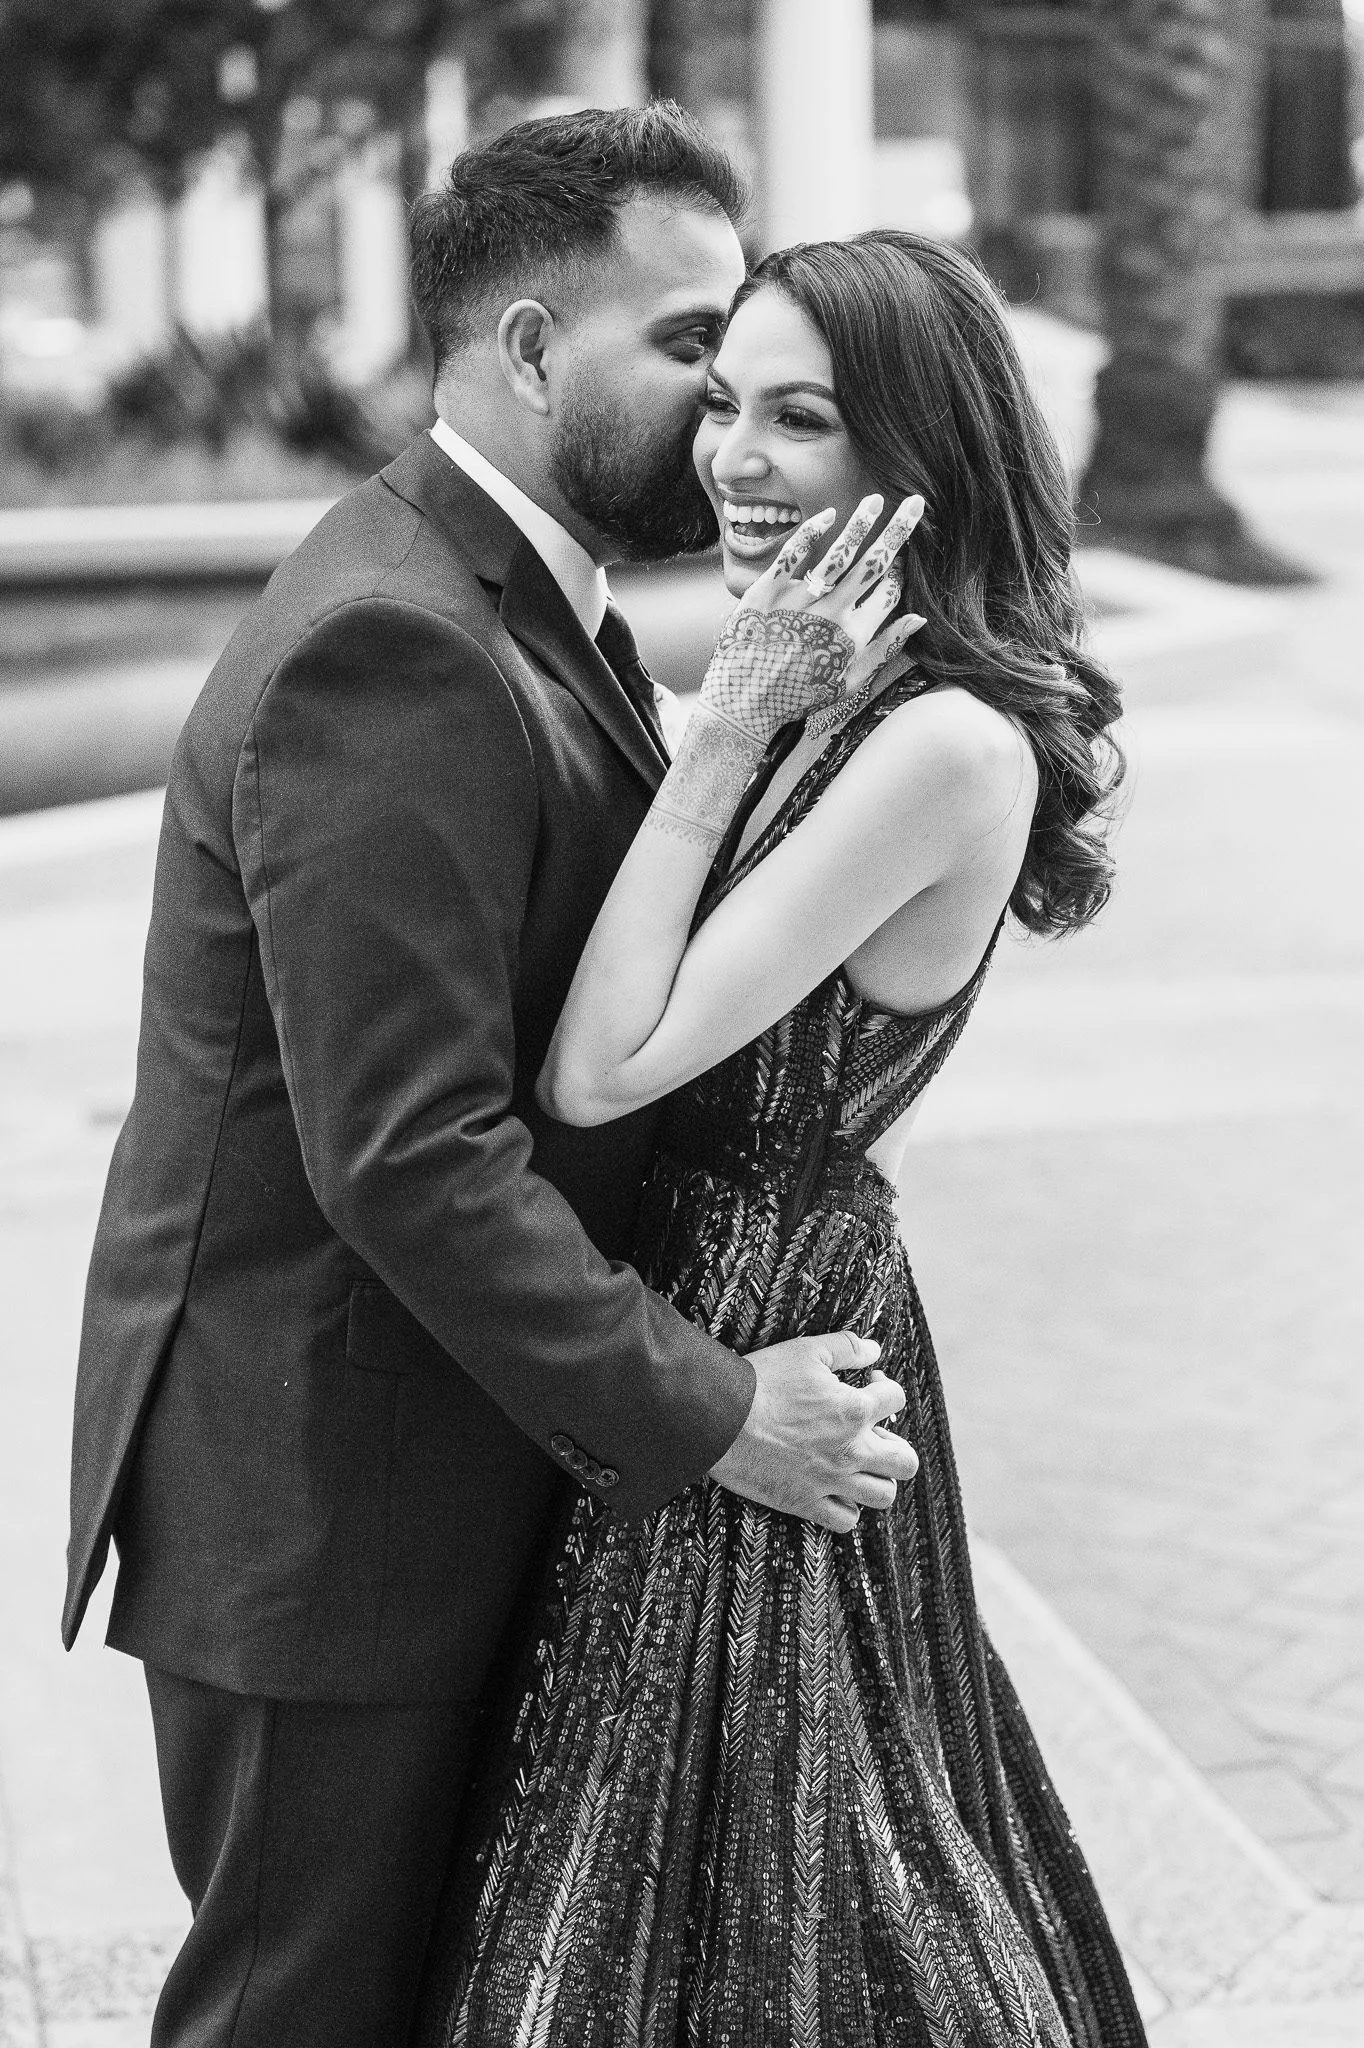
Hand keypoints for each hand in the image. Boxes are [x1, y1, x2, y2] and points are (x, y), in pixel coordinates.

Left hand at [695, 494, 926, 747]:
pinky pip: (794, 553)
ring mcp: (800, 600)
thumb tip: (918, 619)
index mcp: (855, 636)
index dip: (901, 573)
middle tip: (917, 503)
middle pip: (875, 564)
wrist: (745, 703)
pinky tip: (830, 515)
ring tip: (876, 500)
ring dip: (862, 523)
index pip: (890, 592)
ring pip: (840, 552)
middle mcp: (833, 613)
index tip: (902, 559)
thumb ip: (885, 649)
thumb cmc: (801, 696)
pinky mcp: (768, 591)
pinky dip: (813, 531)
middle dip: (899, 531)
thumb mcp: (849, 683)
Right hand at [710, 1329, 919, 1533]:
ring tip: (859, 1466)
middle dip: (897, 1444)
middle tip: (874, 1435)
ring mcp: (831, 1481)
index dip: (885, 1387)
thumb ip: (847, 1347)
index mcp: (855, 1410)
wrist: (719, 1419)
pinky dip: (846, 1508)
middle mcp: (851, 1450)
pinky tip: (834, 1490)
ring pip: (883, 1495)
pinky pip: (845, 1520)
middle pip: (906, 1461)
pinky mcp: (806, 1502)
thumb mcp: (807, 1350)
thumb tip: (875, 1349)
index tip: (868, 1384)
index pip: (897, 1399)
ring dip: (877, 1479)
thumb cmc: (762, 1381)